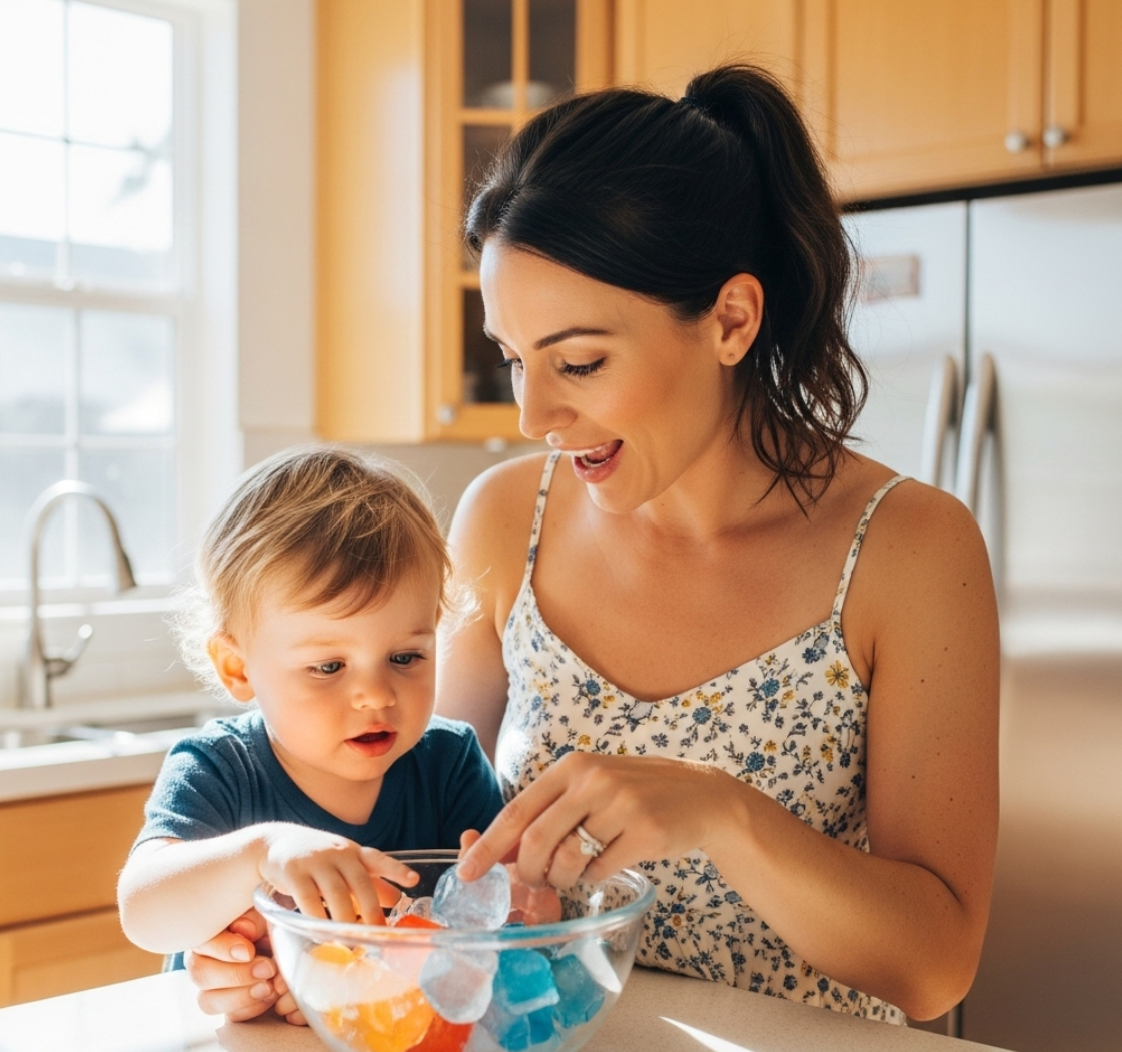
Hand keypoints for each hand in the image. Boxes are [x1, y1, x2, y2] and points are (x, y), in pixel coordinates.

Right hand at [184, 910, 281, 1021]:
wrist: (278, 941)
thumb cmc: (264, 922)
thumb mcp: (262, 913)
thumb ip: (252, 919)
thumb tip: (243, 929)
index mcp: (207, 934)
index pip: (202, 943)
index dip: (223, 949)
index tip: (249, 951)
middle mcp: (202, 961)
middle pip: (201, 975)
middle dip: (236, 975)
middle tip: (266, 969)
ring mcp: (211, 987)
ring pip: (209, 1001)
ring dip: (241, 996)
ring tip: (269, 986)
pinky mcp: (227, 1005)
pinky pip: (230, 1016)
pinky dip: (252, 1008)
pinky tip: (270, 996)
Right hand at [260, 825, 418, 923]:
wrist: (275, 842)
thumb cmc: (318, 858)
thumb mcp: (346, 865)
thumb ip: (370, 881)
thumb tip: (397, 899)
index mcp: (354, 853)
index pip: (379, 859)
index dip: (396, 870)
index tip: (414, 880)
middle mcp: (339, 854)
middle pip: (360, 882)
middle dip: (371, 909)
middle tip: (378, 934)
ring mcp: (316, 862)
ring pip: (336, 892)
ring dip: (345, 919)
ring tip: (351, 942)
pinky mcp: (293, 873)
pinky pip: (307, 899)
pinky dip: (316, 920)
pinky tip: (322, 935)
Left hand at [457, 751, 729, 888]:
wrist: (700, 795)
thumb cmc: (634, 795)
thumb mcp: (588, 790)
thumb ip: (549, 815)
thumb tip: (500, 855)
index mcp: (571, 767)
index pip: (516, 810)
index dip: (488, 846)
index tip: (468, 872)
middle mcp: (592, 780)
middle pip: (535, 841)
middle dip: (527, 872)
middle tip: (534, 882)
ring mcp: (620, 805)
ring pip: (567, 860)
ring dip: (563, 878)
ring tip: (575, 871)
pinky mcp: (645, 831)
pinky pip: (601, 871)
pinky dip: (596, 876)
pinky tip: (609, 862)